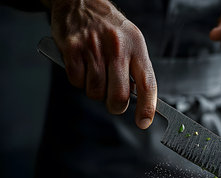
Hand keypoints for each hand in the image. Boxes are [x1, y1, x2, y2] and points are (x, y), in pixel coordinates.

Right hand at [42, 0, 156, 128]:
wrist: (81, 1)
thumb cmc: (110, 27)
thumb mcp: (132, 42)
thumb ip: (137, 69)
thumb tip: (142, 99)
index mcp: (137, 48)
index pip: (148, 84)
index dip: (147, 108)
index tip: (144, 122)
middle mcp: (118, 48)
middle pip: (119, 95)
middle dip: (116, 106)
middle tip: (113, 101)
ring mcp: (94, 48)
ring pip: (95, 92)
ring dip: (95, 91)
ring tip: (96, 74)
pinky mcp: (72, 49)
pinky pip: (76, 81)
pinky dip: (78, 81)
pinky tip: (82, 66)